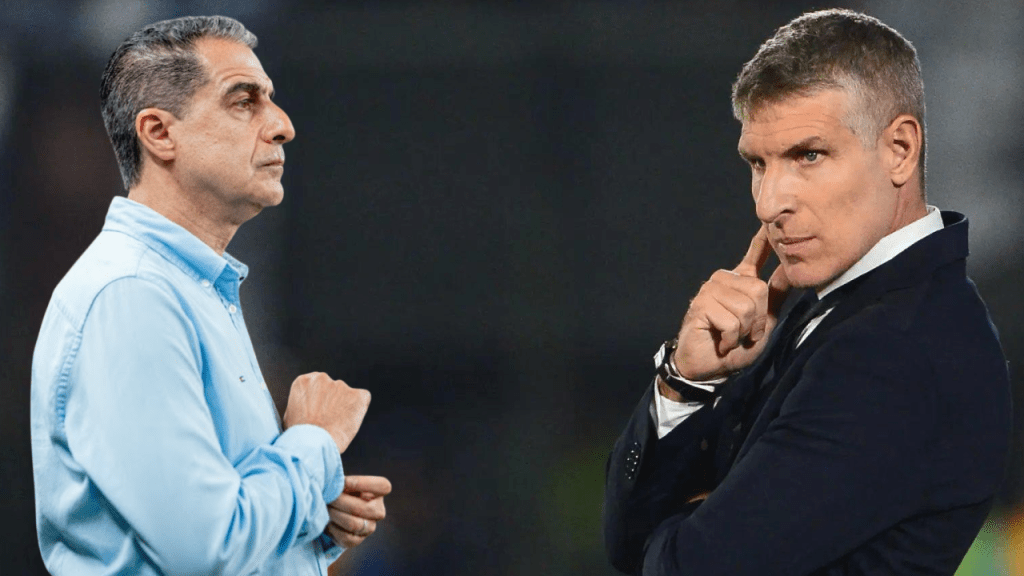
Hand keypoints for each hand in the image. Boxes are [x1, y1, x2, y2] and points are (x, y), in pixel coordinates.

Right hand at [282, 372, 370, 452]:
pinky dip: (359, 410)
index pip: (318, 385)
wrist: (312, 445)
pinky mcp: (358, 395)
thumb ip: (302, 404)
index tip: (319, 413)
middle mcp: (322, 378)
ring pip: (347, 395)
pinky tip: (348, 423)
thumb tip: (308, 407)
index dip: (320, 401)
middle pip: (333, 389)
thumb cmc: (300, 436)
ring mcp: (341, 386)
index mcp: (305, 381)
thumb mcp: (291, 415)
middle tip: (329, 420)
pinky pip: (363, 399)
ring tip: (336, 426)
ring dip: (345, 407)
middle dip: (333, 402)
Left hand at [325, 475, 391, 548]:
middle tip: (327, 497)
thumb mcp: (344, 482)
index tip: (344, 482)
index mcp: (379, 492)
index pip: (383, 486)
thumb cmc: (340, 491)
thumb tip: (334, 484)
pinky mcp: (357, 540)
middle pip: (363, 508)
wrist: (333, 510)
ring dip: (335, 515)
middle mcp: (378, 511)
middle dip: (341, 502)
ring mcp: (369, 527)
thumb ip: (343, 481)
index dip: (362, 483)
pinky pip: (346, 537)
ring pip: (354, 524)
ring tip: (326, 508)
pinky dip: (333, 529)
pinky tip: (327, 521)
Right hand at [672, 225, 789, 380]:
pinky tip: (722, 341)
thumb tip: (789, 271)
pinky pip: (732, 320)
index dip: (763, 240)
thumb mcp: (763, 321)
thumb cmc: (735, 346)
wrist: (708, 368)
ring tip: (732, 337)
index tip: (768, 222)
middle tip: (745, 333)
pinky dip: (732, 337)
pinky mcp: (701, 305)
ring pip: (746, 306)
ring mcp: (710, 290)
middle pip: (758, 289)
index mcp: (740, 281)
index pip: (754, 255)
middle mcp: (724, 280)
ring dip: (744, 330)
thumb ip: (774, 296)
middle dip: (757, 319)